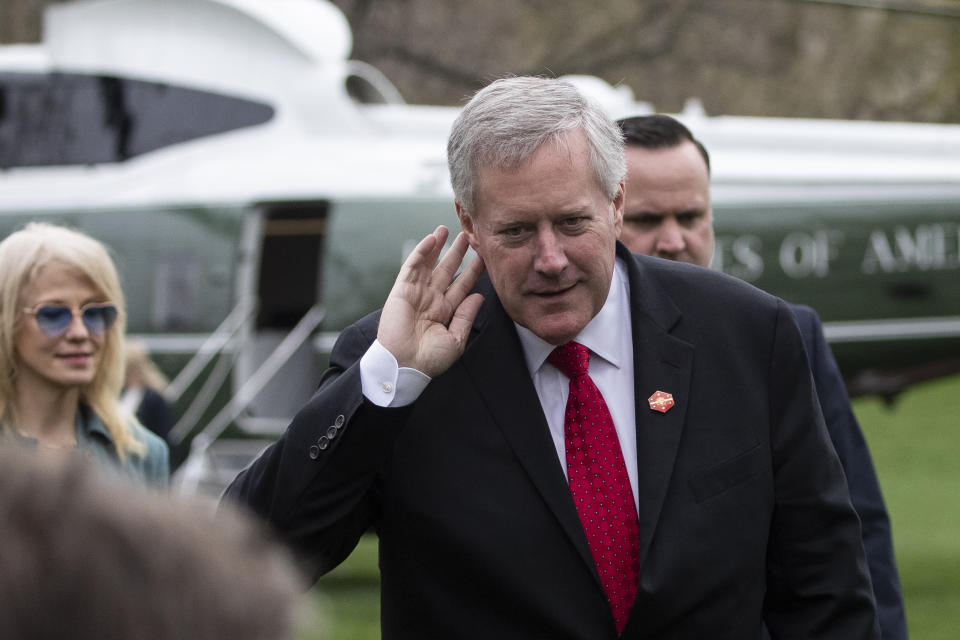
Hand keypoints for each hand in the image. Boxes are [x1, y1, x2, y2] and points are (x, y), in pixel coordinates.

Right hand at [377, 226, 484, 376]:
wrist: (404, 365)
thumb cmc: (429, 360)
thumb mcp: (455, 340)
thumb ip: (466, 317)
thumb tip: (479, 296)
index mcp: (445, 312)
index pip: (462, 286)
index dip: (473, 271)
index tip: (484, 256)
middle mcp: (431, 299)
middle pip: (447, 270)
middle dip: (457, 253)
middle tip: (467, 236)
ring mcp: (416, 293)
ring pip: (429, 264)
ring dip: (438, 247)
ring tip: (447, 229)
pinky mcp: (402, 290)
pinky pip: (412, 267)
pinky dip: (421, 252)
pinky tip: (431, 239)